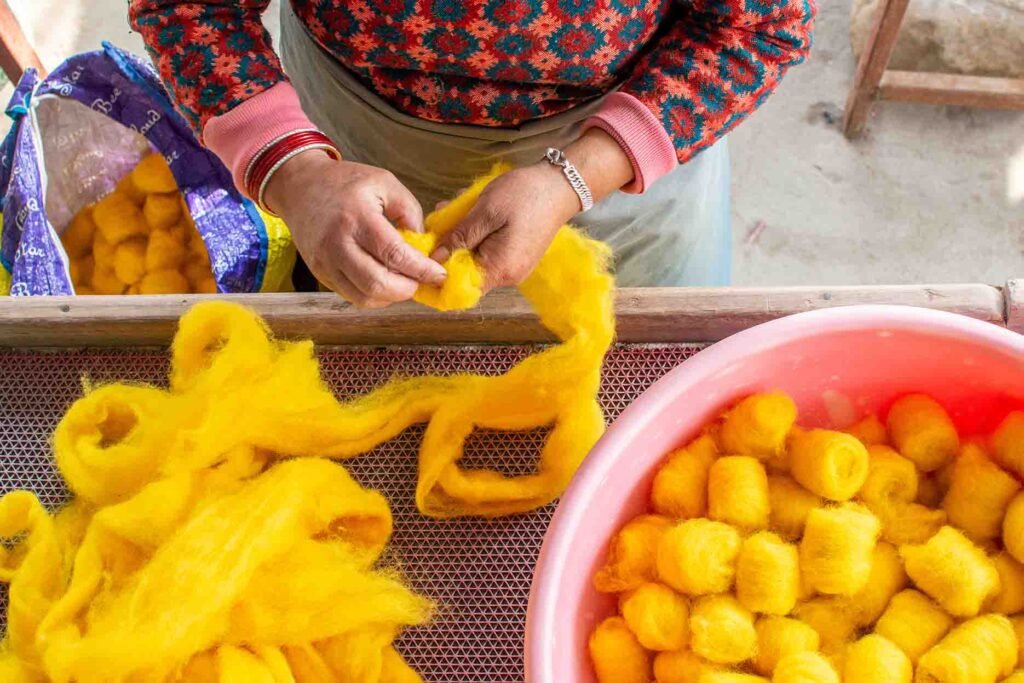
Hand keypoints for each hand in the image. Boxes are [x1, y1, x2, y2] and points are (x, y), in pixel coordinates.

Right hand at [263, 152, 446, 306]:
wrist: (300, 186)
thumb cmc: (345, 182)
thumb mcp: (384, 182)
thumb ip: (409, 210)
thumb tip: (423, 245)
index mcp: (357, 217)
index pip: (394, 254)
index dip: (421, 269)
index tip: (439, 273)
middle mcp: (338, 243)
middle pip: (377, 283)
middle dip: (407, 288)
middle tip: (421, 279)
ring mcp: (326, 262)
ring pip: (364, 297)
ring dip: (391, 296)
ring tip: (404, 281)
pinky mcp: (320, 273)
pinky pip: (351, 296)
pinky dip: (374, 296)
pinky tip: (385, 281)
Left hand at [431, 128, 634, 290]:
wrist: (561, 185)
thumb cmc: (525, 195)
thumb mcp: (485, 212)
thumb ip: (459, 238)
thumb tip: (434, 260)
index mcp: (499, 269)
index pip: (461, 289)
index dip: (439, 277)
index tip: (423, 257)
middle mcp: (508, 276)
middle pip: (466, 274)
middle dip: (449, 250)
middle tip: (439, 221)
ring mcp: (514, 267)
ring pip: (476, 260)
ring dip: (462, 239)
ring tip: (456, 211)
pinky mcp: (517, 255)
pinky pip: (488, 252)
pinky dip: (476, 236)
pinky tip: (472, 214)